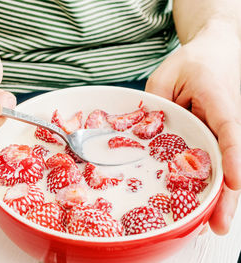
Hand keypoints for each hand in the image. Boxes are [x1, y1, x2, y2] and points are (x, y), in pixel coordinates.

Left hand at [146, 23, 240, 234]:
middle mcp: (229, 120)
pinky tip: (199, 199)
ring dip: (219, 194)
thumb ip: (155, 105)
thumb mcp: (166, 76)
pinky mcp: (217, 136)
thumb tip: (143, 134)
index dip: (234, 159)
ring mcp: (226, 130)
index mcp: (220, 101)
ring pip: (226, 165)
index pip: (231, 131)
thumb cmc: (193, 62)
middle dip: (227, 194)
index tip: (234, 183)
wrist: (216, 52)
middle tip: (219, 224)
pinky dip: (209, 180)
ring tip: (209, 222)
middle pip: (233, 160)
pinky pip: (216, 160)